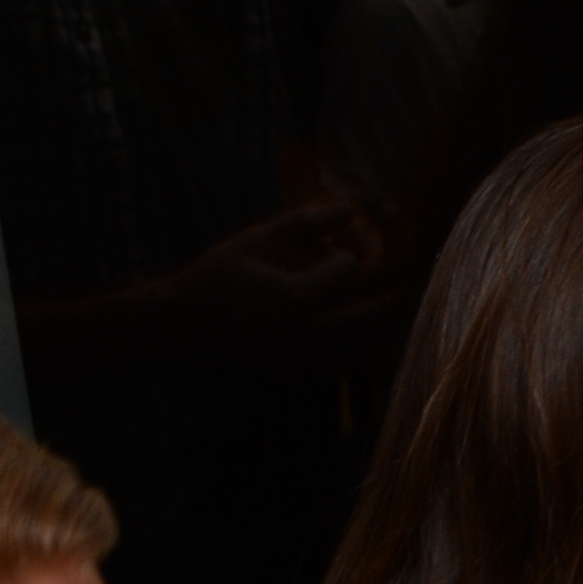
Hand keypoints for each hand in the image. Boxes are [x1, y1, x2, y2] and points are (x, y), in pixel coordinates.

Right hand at [147, 199, 387, 354]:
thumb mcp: (255, 241)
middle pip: (373, 312)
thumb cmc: (215, 276)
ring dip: (384, 326)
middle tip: (401, 279)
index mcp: (300, 296)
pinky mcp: (296, 375)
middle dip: (390, 290)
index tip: (340, 251)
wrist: (180, 327)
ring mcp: (304, 358)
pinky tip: (365, 340)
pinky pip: (344, 367)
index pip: (349, 270)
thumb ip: (303, 223)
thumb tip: (349, 209)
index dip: (347, 255)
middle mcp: (309, 332)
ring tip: (393, 310)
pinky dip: (362, 352)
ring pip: (367, 347)